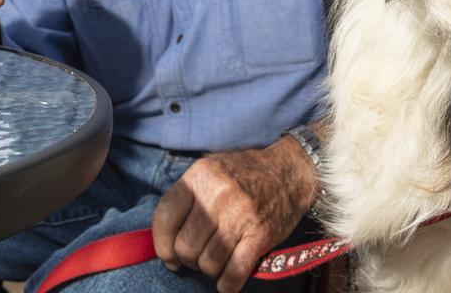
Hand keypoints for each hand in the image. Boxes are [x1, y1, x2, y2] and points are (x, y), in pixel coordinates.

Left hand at [151, 135, 317, 292]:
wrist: (289, 172)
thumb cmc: (244, 174)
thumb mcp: (210, 170)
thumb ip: (187, 197)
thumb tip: (162, 237)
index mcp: (200, 175)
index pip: (165, 217)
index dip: (161, 244)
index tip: (168, 256)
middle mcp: (218, 194)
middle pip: (186, 246)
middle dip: (188, 259)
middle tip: (197, 256)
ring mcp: (240, 215)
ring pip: (208, 263)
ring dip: (209, 269)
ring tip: (215, 261)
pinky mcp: (260, 235)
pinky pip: (234, 273)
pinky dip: (227, 284)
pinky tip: (226, 282)